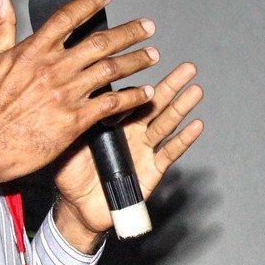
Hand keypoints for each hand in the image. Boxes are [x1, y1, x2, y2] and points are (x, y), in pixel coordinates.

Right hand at [0, 0, 159, 183]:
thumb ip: (1, 26)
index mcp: (33, 51)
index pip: (67, 18)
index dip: (89, 3)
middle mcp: (54, 68)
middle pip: (99, 42)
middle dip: (128, 33)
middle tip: (147, 27)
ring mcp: (66, 93)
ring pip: (110, 70)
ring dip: (136, 61)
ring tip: (152, 56)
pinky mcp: (74, 119)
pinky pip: (111, 104)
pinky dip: (132, 97)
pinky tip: (145, 93)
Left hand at [53, 61, 204, 251]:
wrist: (78, 206)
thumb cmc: (71, 172)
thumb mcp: (69, 138)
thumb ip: (77, 115)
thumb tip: (74, 86)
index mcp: (113, 120)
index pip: (130, 94)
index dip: (139, 80)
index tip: (149, 58)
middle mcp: (132, 130)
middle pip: (155, 103)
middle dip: (172, 85)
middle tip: (187, 68)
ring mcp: (144, 149)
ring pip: (166, 123)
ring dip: (182, 106)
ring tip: (195, 90)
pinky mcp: (152, 169)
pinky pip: (169, 152)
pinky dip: (183, 139)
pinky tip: (196, 125)